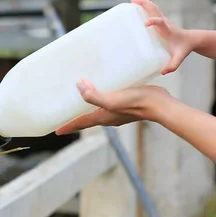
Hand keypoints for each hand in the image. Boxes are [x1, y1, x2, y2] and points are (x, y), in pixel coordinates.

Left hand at [55, 79, 170, 134]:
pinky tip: (102, 89)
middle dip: (75, 118)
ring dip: (87, 108)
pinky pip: (107, 102)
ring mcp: (116, 112)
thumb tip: (79, 86)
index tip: (56, 130)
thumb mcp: (112, 100)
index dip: (67, 126)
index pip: (80, 124)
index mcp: (101, 117)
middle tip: (63, 115)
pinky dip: (100, 98)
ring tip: (78, 100)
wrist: (159, 105)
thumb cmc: (136, 103)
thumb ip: (94, 96)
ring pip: (96, 111)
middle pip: (86, 119)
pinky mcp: (125, 104)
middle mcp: (107, 117)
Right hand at [131, 0, 193, 74]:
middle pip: (155, 10)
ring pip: (153, 7)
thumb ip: (172, 65)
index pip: (161, 23)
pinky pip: (152, 10)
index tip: (145, 23)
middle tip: (133, 1)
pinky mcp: (161, 19)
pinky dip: (145, 6)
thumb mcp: (179, 58)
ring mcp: (163, 20)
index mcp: (168, 31)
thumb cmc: (183, 49)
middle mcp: (165, 22)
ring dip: (144, 2)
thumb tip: (163, 72)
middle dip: (145, 5)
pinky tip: (137, 6)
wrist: (191, 39)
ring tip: (133, 0)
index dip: (153, 21)